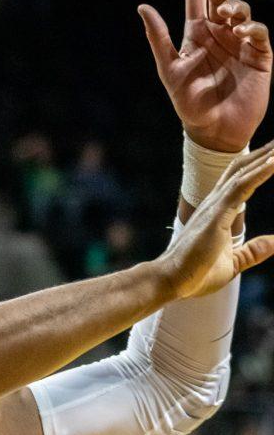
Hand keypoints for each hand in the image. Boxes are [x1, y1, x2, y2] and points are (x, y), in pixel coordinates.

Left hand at [139, 0, 271, 152]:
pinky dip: (253, 28)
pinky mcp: (260, 56)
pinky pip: (260, 33)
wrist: (214, 130)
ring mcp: (241, 42)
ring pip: (242, 11)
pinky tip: (242, 31)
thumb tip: (142, 7)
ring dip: (235, 6)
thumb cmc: (189, 103)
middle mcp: (219, 32)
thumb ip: (158, 38)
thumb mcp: (170, 69)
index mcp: (197, 32)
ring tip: (227, 14)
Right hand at [160, 142, 273, 299]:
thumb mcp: (233, 263)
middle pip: (240, 169)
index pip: (239, 180)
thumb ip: (253, 251)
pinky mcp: (216, 215)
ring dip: (264, 157)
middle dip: (262, 154)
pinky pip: (242, 187)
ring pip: (243, 173)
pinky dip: (259, 173)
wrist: (170, 280)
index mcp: (216, 211)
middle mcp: (214, 203)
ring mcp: (214, 206)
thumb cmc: (195, 274)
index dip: (256, 165)